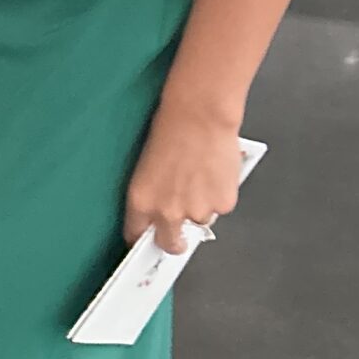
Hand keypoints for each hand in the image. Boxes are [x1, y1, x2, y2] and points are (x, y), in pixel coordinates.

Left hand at [122, 102, 244, 255]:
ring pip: (200, 220)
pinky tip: (214, 172)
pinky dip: (220, 194)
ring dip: (201, 207)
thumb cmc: (171, 128)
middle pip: (170, 243)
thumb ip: (153, 194)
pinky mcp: (222, 204)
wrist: (199, 114)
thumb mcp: (147, 166)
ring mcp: (196, 211)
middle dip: (175, 241)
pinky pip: (221, 207)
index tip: (147, 239)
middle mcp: (167, 212)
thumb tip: (159, 208)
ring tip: (199, 176)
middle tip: (179, 233)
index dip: (143, 238)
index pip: (136, 235)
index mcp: (141, 201)